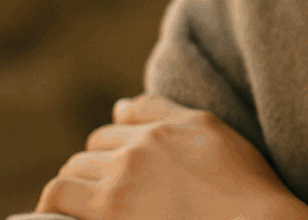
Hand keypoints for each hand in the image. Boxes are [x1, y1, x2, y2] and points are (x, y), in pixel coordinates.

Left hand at [35, 93, 307, 219]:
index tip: (125, 174)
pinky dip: (54, 208)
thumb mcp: (213, 132)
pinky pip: (58, 198)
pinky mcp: (109, 213)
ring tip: (85, 213)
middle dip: (94, 170)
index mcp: (170, 126)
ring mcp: (123, 183)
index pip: (117, 126)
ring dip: (72, 190)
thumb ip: (165, 113)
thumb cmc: (246, 188)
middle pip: (91, 151)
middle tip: (108, 198)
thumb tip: (117, 106)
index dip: (116, 150)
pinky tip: (65, 219)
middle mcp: (142, 148)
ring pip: (68, 175)